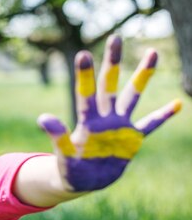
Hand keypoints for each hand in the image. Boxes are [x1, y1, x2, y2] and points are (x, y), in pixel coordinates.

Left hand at [38, 35, 180, 191]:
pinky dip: (163, 115)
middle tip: (115, 37)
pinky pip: (151, 124)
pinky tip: (177, 104)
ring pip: (133, 95)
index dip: (85, 76)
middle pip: (109, 84)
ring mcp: (120, 126)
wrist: (84, 182)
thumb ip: (58, 137)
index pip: (86, 94)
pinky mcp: (132, 139)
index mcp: (88, 121)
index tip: (84, 54)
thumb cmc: (70, 170)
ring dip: (143, 76)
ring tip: (153, 52)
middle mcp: (105, 118)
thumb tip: (43, 117)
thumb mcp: (64, 156)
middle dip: (113, 62)